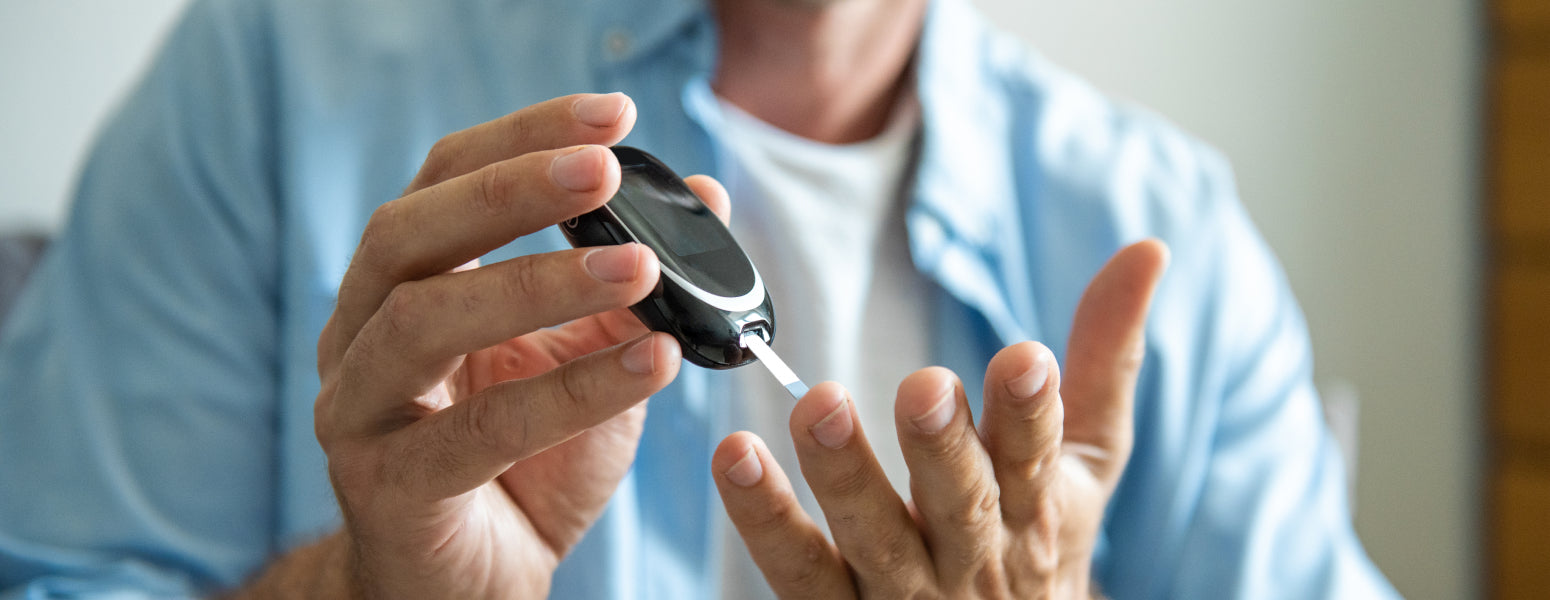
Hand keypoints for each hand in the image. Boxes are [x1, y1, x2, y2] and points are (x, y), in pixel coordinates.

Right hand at [307, 93, 727, 597]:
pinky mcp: (388, 486)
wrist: (473, 586)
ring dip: (536, 283)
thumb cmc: (524, 466)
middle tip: (603, 169)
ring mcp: (359, 409)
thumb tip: (706, 197)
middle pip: (409, 231)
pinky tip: (649, 364)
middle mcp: (361, 333)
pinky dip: (571, 391)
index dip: (522, 138)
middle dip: (510, 190)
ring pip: (422, 319)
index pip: (445, 182)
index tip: (613, 116)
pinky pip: (479, 431)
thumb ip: (632, 283)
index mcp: (402, 284)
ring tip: (638, 269)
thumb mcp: (588, 356)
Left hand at [711, 240, 1168, 598]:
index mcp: (1036, 506)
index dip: (1031, 410)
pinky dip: (765, 520)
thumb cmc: (1039, 541)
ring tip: (818, 407)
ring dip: (846, 477)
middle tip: (925, 386)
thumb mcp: (1086, 459)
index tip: (1023, 358)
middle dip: (944, 446)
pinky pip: (797, 570)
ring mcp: (904, 591)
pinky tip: (736, 460)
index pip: (1039, 454)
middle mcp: (973, 554)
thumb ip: (1106, 357)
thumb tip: (1148, 249)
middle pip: (963, 503)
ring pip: (874, 538)